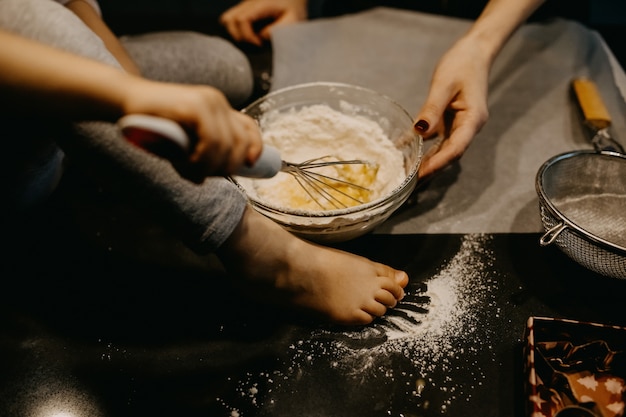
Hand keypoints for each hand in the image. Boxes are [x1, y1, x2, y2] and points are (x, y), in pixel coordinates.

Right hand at [122, 79, 263, 181]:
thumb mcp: (182, 138)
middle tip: (202, 174)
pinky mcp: (195, 107)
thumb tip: (205, 178)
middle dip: (225, 166)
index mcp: (218, 107)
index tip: (250, 164)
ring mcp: (208, 102)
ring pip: (225, 146)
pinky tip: (185, 163)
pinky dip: (200, 160)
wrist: (124, 100)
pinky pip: (211, 142)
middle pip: (240, 142)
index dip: (255, 146)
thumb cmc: (151, 123)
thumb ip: (198, 151)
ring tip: (188, 170)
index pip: (249, 126)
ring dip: (208, 167)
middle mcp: (217, 101)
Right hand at [220, 0, 307, 45]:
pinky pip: (232, 17)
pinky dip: (235, 27)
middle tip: (254, 42)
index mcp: (260, 5)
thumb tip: (262, 36)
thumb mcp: (294, 18)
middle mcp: (249, 2)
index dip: (247, 36)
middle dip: (239, 35)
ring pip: (227, 18)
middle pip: (229, 19)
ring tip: (249, 38)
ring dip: (234, 31)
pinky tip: (248, 32)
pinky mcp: (245, 6)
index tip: (259, 43)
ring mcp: (245, 3)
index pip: (242, 20)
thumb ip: (280, 28)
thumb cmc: (294, 6)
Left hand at [413, 36, 490, 183]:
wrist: (474, 52)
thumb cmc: (462, 63)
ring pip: (445, 149)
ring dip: (428, 162)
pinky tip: (409, 154)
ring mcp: (462, 125)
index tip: (422, 174)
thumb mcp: (443, 84)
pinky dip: (426, 148)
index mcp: (473, 119)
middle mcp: (469, 126)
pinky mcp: (453, 122)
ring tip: (409, 174)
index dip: (439, 162)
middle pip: (451, 153)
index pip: (456, 147)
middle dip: (432, 168)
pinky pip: (439, 139)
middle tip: (410, 182)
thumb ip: (431, 109)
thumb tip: (419, 131)